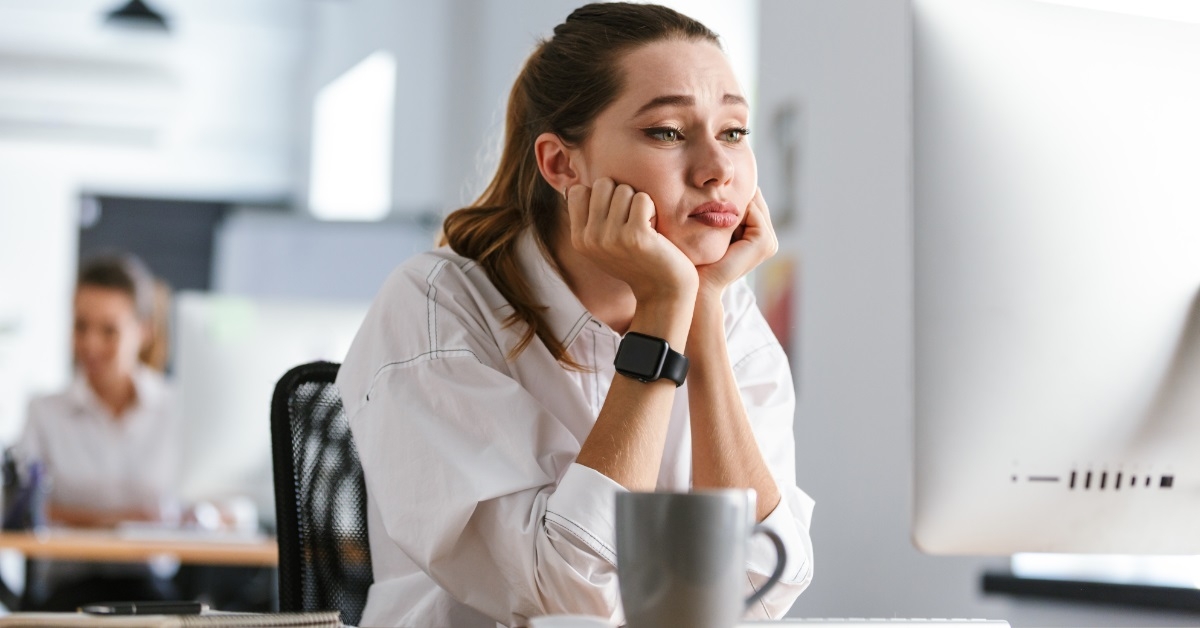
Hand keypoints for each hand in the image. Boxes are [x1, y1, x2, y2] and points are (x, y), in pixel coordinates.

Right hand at [567, 178, 697, 302]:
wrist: (663, 290)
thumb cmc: (637, 260)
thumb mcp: (603, 243)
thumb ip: (589, 219)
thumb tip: (574, 185)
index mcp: (579, 239)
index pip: (579, 191)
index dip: (601, 195)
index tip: (615, 215)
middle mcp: (591, 239)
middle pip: (602, 184)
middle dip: (621, 194)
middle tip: (632, 218)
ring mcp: (611, 238)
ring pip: (624, 189)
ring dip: (639, 202)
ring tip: (643, 225)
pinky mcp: (635, 236)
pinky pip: (642, 198)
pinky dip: (652, 208)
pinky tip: (654, 229)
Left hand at [696, 188, 777, 295]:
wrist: (700, 285)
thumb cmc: (699, 260)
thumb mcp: (712, 230)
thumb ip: (721, 211)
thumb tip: (712, 183)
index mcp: (758, 236)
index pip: (750, 202)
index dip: (732, 192)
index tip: (710, 187)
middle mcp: (768, 240)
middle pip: (753, 201)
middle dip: (735, 192)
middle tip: (711, 186)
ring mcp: (769, 242)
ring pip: (753, 204)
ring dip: (734, 199)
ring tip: (711, 196)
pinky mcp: (764, 242)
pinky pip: (753, 211)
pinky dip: (736, 207)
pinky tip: (716, 210)